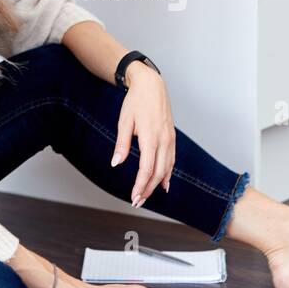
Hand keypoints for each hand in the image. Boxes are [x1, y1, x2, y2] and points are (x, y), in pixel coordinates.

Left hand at [110, 62, 175, 207]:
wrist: (151, 85)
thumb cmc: (136, 102)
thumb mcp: (124, 122)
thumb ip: (122, 144)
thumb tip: (116, 163)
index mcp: (150, 137)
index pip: (146, 169)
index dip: (140, 186)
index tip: (133, 197)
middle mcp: (163, 140)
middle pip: (158, 173)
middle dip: (147, 190)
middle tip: (137, 202)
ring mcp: (170, 139)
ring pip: (167, 168)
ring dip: (157, 184)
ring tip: (147, 195)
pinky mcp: (171, 137)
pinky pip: (172, 160)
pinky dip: (168, 174)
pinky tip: (164, 183)